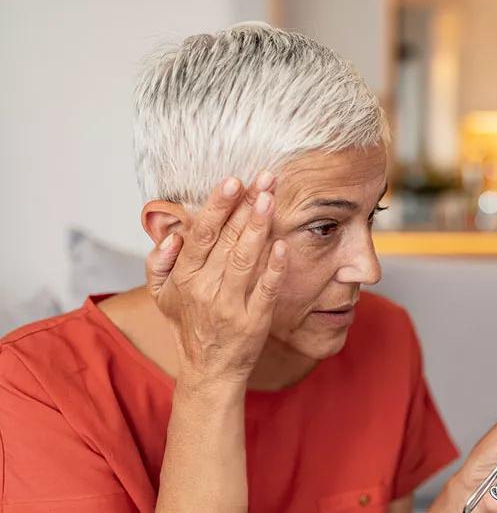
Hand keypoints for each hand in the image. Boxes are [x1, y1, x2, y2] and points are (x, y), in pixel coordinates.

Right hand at [144, 172, 286, 387]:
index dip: (218, 206)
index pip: (202, 234)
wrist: (209, 371)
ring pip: (246, 260)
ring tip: (271, 198)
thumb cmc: (189, 324)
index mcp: (184, 278)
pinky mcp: (255, 321)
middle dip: (246, 206)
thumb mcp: (162, 295)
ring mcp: (231, 306)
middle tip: (264, 178)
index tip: (233, 181)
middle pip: (228, 240)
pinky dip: (275, 268)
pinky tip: (284, 244)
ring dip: (259, 227)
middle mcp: (205, 290)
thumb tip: (172, 236)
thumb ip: (158, 263)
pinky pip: (266, 290)